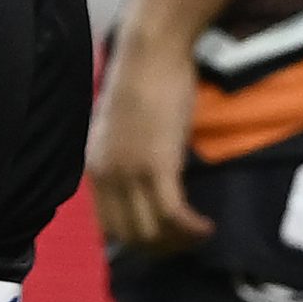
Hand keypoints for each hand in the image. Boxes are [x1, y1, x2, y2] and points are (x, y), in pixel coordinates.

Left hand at [88, 31, 211, 253]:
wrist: (151, 53)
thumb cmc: (142, 81)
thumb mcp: (121, 128)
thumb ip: (123, 156)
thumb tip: (141, 181)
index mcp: (95, 166)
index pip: (109, 226)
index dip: (138, 241)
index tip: (164, 239)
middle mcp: (108, 174)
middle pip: (130, 236)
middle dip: (161, 248)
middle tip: (187, 241)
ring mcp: (131, 172)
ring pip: (153, 231)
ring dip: (179, 242)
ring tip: (199, 234)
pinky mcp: (158, 165)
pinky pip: (174, 214)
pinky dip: (192, 229)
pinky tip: (207, 227)